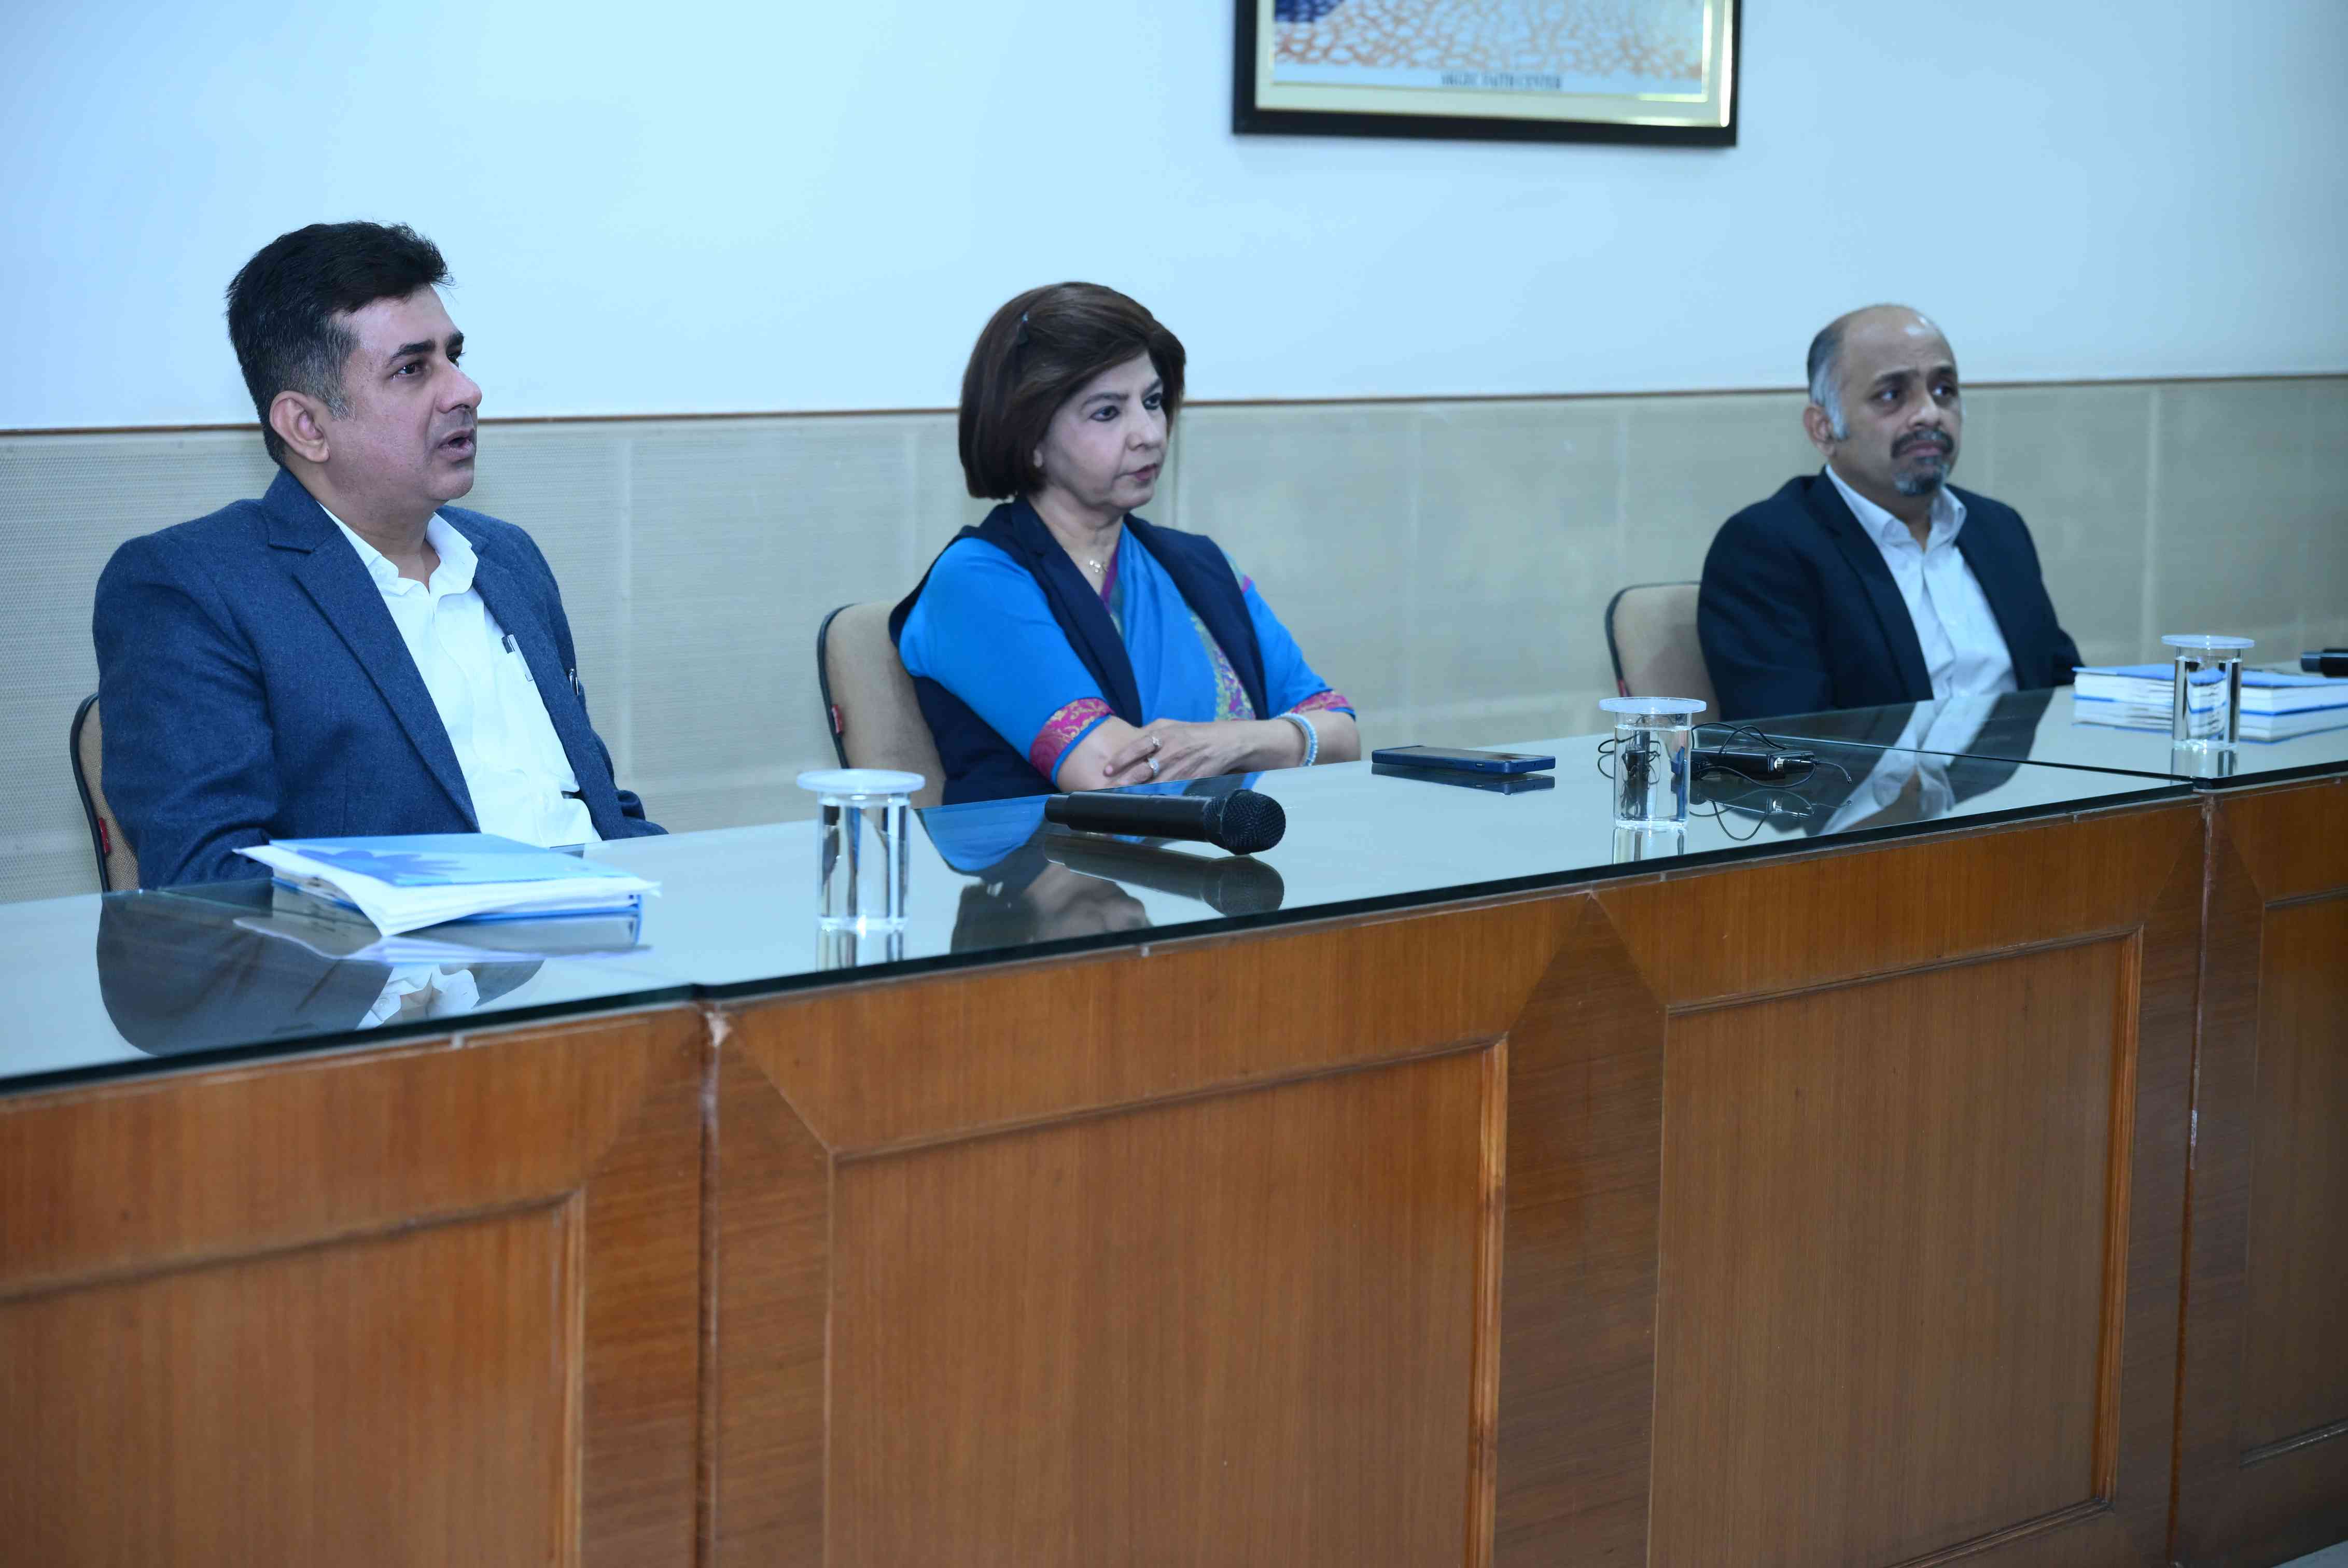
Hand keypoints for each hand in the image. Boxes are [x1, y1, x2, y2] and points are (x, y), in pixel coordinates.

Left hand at [1096, 718, 1293, 787]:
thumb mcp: (1171, 724)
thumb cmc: (1196, 733)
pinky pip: (1172, 792)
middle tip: (1108, 791)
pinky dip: (1158, 799)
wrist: (1229, 742)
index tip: (1106, 771)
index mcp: (1165, 734)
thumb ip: (1149, 732)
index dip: (1121, 759)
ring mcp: (1183, 767)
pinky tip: (1147, 804)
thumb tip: (1127, 743)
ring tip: (1122, 801)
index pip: (1137, 746)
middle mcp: (1172, 750)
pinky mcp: (1193, 780)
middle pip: (1143, 770)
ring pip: (1155, 785)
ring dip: (1138, 794)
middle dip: (1125, 783)